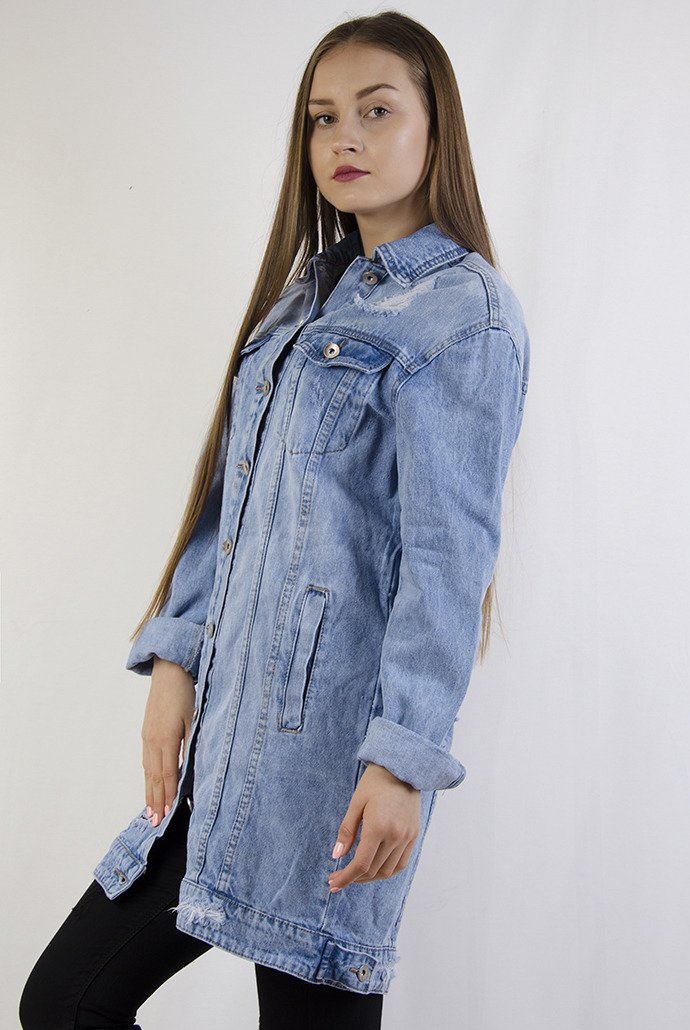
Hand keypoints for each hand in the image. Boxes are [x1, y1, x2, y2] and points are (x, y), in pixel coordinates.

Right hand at [141, 657, 195, 826]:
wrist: (169, 671)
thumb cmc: (185, 693)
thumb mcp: (193, 718)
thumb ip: (191, 743)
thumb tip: (190, 768)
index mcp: (166, 739)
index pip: (167, 775)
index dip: (167, 796)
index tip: (167, 815)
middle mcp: (152, 741)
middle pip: (154, 777)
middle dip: (155, 801)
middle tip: (154, 822)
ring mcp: (147, 737)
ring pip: (147, 770)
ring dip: (149, 791)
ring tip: (150, 810)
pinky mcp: (146, 732)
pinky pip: (146, 760)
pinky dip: (147, 776)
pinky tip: (150, 784)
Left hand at [327, 763, 420, 892]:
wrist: (403, 768)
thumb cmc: (375, 782)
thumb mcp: (356, 803)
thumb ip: (346, 831)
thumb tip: (336, 856)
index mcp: (378, 827)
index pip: (361, 864)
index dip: (346, 877)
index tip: (332, 883)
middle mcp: (395, 836)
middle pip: (373, 870)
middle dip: (354, 878)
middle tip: (338, 877)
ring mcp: (407, 837)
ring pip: (388, 871)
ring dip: (370, 877)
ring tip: (355, 874)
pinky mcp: (414, 836)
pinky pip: (401, 863)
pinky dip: (387, 871)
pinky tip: (375, 869)